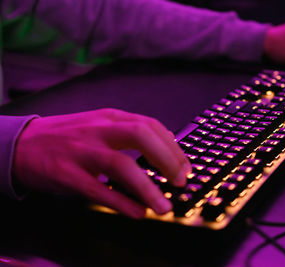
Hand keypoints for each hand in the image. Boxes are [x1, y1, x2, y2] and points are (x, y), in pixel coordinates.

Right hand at [12, 109, 190, 218]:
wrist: (23, 143)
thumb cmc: (68, 136)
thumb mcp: (100, 124)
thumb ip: (130, 132)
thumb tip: (166, 144)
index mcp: (110, 118)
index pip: (150, 125)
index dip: (173, 147)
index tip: (185, 166)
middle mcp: (99, 130)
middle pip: (141, 135)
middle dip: (167, 159)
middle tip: (180, 181)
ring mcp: (82, 151)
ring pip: (120, 164)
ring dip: (147, 187)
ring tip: (163, 205)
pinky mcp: (67, 174)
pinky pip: (97, 190)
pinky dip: (120, 203)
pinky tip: (137, 212)